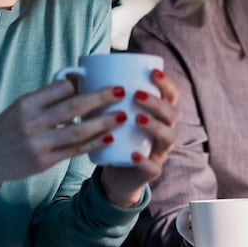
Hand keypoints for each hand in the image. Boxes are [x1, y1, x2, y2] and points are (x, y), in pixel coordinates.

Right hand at [0, 79, 129, 187]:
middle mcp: (32, 122)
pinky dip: (94, 144)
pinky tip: (109, 138)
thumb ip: (46, 98)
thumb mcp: (19, 107)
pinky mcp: (44, 162)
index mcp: (26, 103)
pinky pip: (75, 151)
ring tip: (122, 115)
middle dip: (101, 98)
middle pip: (73, 107)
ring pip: (78, 131)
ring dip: (103, 123)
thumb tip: (76, 82)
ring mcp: (39, 143)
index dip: (80, 83)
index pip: (60, 87)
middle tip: (121, 91)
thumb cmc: (5, 128)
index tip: (97, 79)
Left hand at [99, 68, 178, 206]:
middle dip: (157, 102)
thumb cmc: (115, 137)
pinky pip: (153, 167)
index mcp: (158, 114)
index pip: (171, 95)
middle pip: (171, 113)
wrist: (116, 174)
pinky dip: (144, 160)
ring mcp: (159, 151)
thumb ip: (100, 96)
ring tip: (136, 118)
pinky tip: (134, 154)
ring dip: (155, 125)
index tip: (152, 72)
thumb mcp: (110, 115)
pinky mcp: (151, 171)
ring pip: (169, 137)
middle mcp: (165, 130)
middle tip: (136, 95)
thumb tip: (76, 73)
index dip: (166, 83)